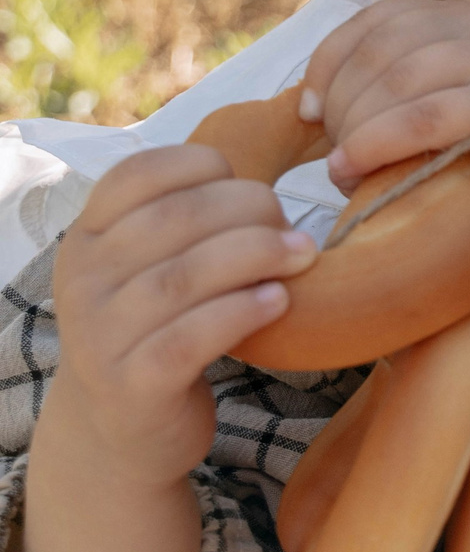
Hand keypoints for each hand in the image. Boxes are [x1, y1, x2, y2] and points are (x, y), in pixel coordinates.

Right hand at [19, 146, 310, 551]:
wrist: (122, 430)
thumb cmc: (164, 324)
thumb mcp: (159, 261)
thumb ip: (198, 208)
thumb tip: (297, 121)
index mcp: (89, 236)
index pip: (140, 174)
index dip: (207, 167)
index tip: (252, 181)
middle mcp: (82, 280)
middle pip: (175, 220)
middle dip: (251, 210)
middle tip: (297, 230)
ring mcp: (100, 335)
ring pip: (183, 277)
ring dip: (257, 256)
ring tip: (304, 255)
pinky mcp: (132, 385)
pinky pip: (190, 337)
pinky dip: (242, 312)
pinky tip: (280, 301)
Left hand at [301, 0, 469, 278]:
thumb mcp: (429, 112)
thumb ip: (387, 93)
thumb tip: (307, 110)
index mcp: (457, 17)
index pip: (370, 22)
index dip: (326, 65)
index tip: (308, 115)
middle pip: (376, 49)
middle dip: (338, 107)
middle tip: (334, 159)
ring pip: (395, 78)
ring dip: (354, 128)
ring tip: (346, 170)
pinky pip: (423, 115)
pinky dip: (379, 142)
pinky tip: (356, 166)